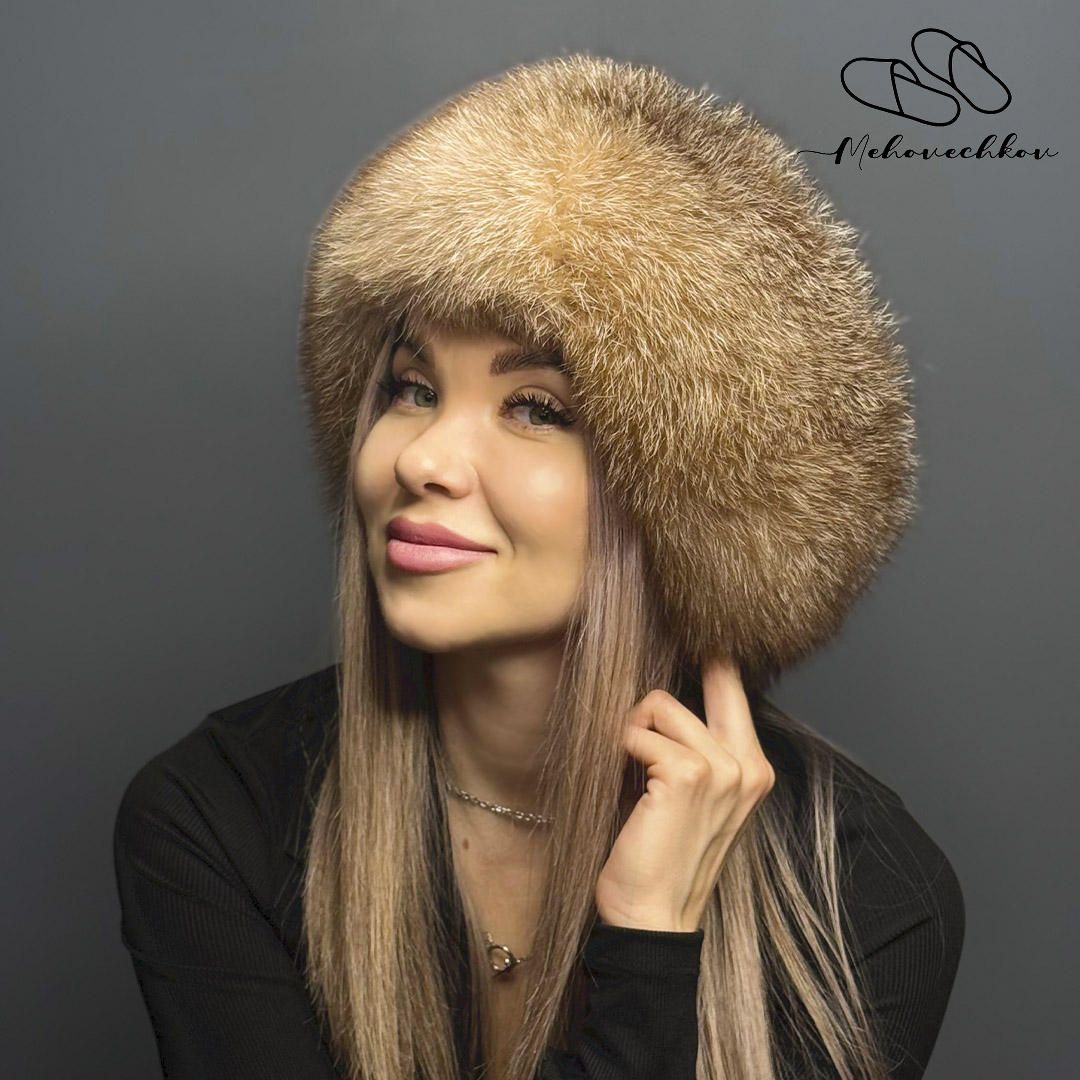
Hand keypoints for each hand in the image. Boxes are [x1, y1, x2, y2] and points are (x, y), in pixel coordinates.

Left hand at [594, 657, 775, 932]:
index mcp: (754, 767)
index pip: (735, 684)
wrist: (652, 917)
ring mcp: (721, 769)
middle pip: (698, 683)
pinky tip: (628, 786)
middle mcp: (747, 764)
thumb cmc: (662, 855)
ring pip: (660, 705)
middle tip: (638, 740)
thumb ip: (694, 744)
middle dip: (656, 707)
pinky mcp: (687, 775)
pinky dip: (622, 752)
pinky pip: (637, 732)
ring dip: (634, 733)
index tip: (687, 630)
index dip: (709, 658)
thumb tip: (659, 692)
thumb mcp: (692, 795)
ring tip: (634, 774)